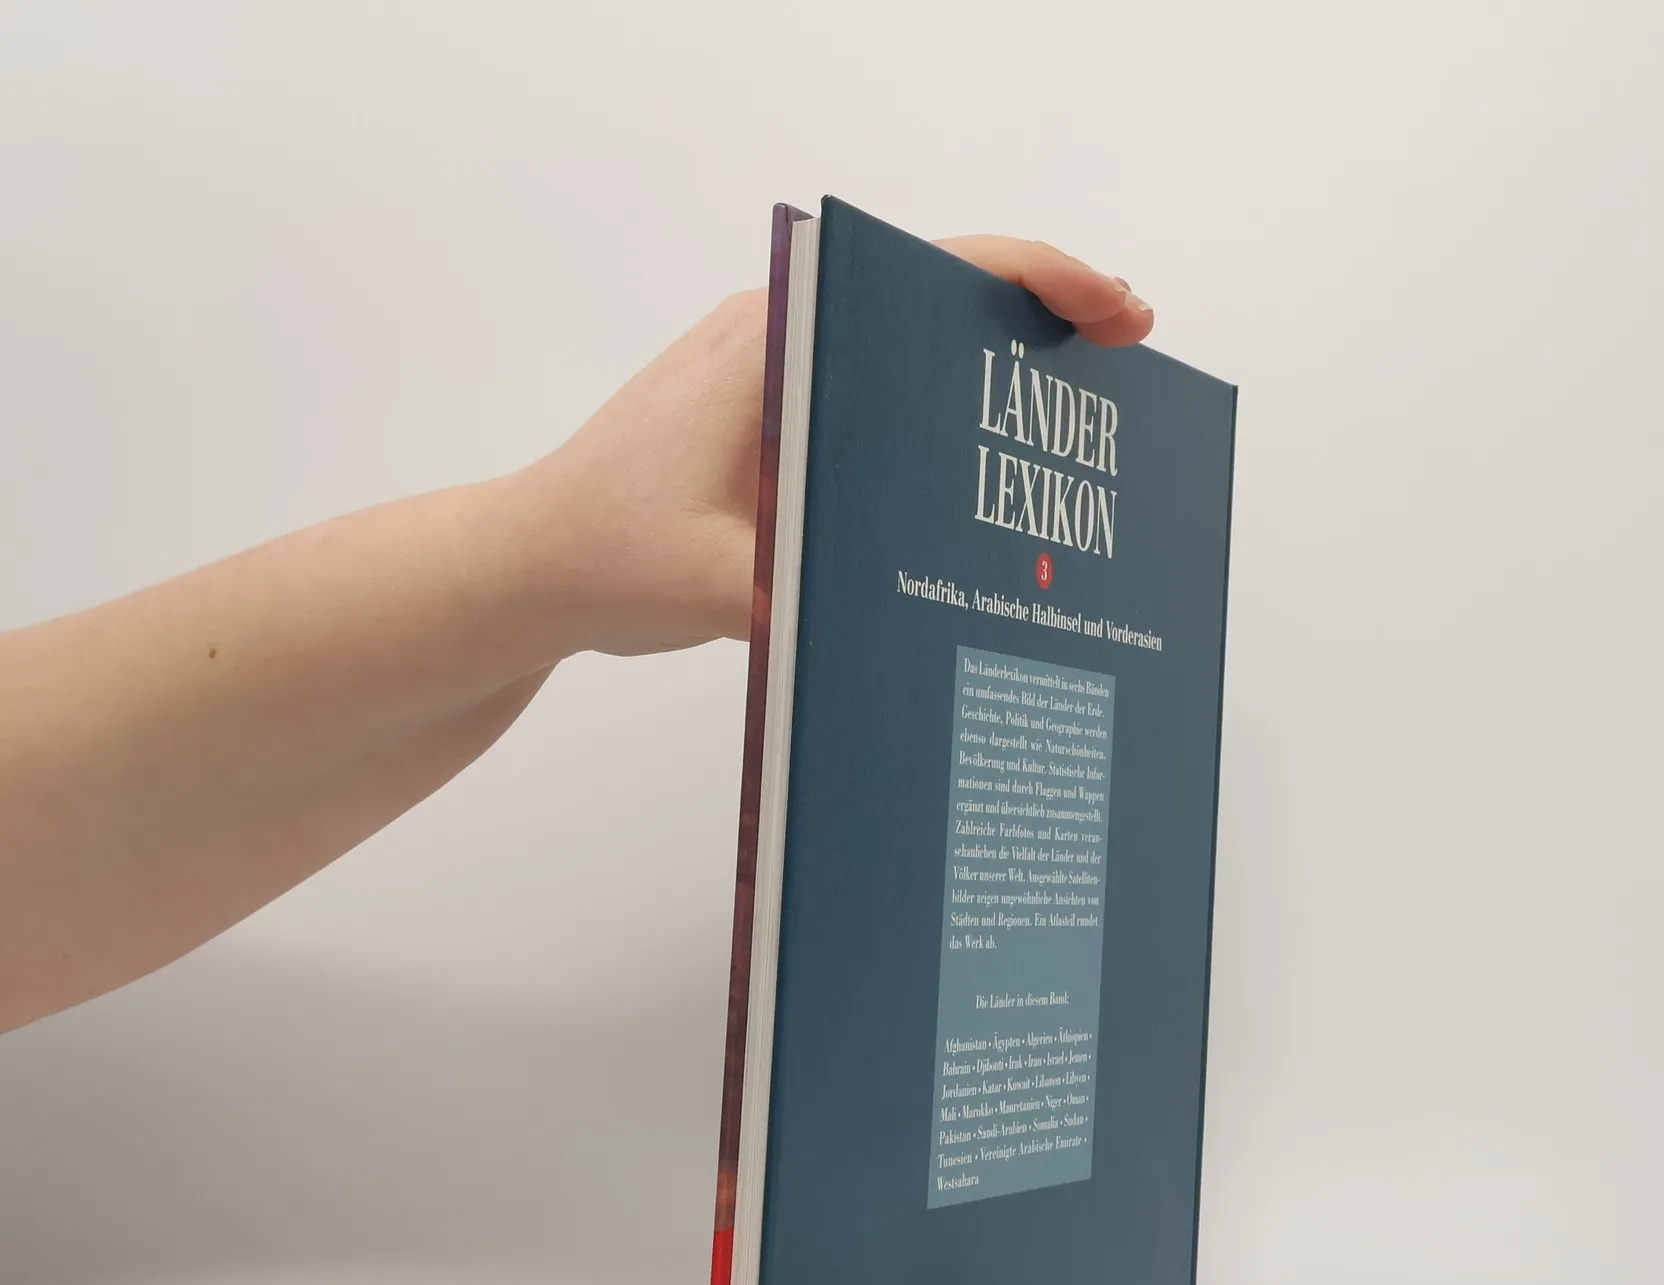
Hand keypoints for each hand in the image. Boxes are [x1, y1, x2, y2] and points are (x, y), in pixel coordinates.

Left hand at [508, 235, 1154, 658]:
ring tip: (1080, 430)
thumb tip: (904, 624)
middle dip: (1041, 325)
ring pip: (910, 360)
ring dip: (993, 384)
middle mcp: (783, 343)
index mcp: (774, 342)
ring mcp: (780, 386)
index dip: (1035, 282)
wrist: (526, 565)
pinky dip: (942, 430)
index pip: (928, 275)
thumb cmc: (600, 553)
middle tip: (1131, 360)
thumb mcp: (704, 584)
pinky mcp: (776, 434)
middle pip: (936, 304)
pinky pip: (878, 413)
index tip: (1111, 311)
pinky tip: (990, 483)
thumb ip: (794, 596)